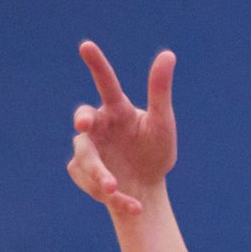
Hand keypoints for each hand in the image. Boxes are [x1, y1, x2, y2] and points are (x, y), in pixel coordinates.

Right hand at [68, 42, 175, 215]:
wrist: (146, 187)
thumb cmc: (155, 150)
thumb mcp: (163, 123)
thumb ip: (160, 91)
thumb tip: (168, 54)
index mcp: (116, 109)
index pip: (106, 83)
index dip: (96, 64)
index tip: (86, 45)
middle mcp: (98, 126)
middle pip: (85, 121)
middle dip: (82, 121)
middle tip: (83, 123)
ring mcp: (87, 149)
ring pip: (86, 159)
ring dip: (100, 175)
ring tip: (116, 190)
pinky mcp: (83, 174)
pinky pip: (91, 184)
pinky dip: (114, 198)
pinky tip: (133, 206)